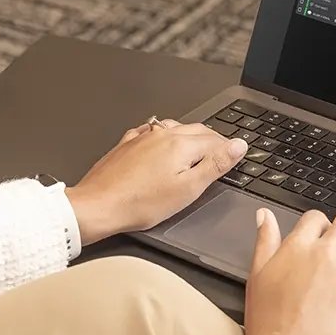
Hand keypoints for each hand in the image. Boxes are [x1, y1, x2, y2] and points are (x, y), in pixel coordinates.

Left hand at [65, 120, 247, 245]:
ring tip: (198, 147)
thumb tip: (237, 146)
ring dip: (190, 136)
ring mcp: (142, 137)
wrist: (98, 206)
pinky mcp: (127, 145)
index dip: (230, 148)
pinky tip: (162, 144)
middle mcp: (161, 134)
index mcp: (180, 144)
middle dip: (213, 140)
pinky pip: (152, 132)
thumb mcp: (187, 189)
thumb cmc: (138, 203)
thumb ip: (215, 165)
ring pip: (174, 128)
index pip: (215, 140)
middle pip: (196, 130)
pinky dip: (165, 137)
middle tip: (223, 151)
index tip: (238, 154)